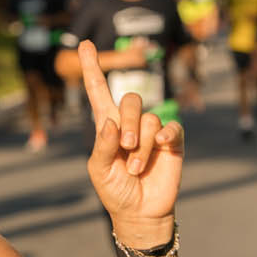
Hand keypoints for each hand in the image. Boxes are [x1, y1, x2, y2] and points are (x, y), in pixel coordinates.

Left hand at [80, 41, 182, 234]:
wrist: (139, 212)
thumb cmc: (115, 190)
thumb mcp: (100, 170)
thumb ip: (102, 146)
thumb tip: (110, 122)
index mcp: (107, 126)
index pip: (98, 91)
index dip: (92, 68)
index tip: (84, 44)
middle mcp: (130, 123)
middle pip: (131, 99)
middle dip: (129, 122)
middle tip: (126, 147)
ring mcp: (152, 131)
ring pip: (150, 119)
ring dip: (142, 146)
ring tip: (136, 169)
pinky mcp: (172, 141)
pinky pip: (171, 126)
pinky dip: (164, 136)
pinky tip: (161, 146)